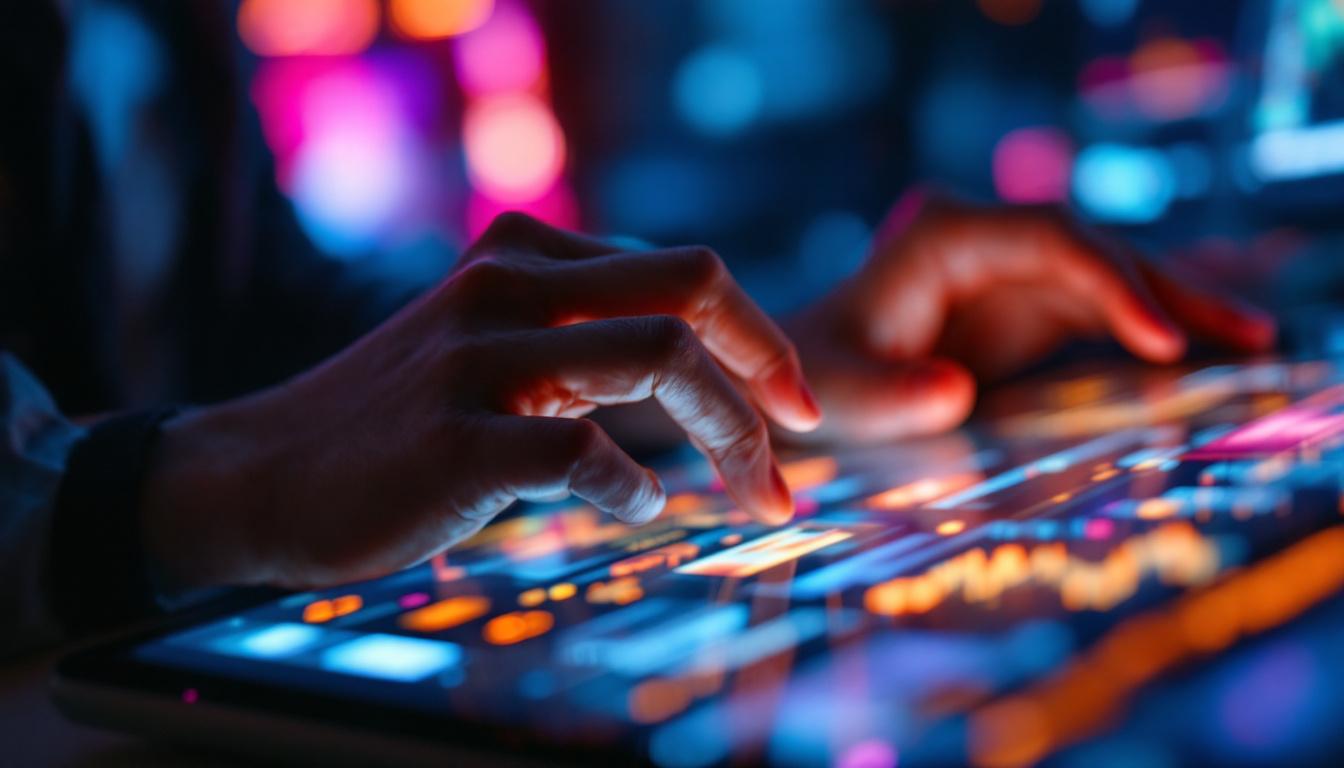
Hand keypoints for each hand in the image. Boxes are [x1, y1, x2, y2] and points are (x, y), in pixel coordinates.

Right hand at [141, 213, 818, 590]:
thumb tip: (698, 355)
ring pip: (658, 357)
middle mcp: (506, 286)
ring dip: (734, 433)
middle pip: (691, 286)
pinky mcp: (453, 440)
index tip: (797, 399)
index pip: (683, 268)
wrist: (260, 477)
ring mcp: (478, 359)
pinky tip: (638, 505)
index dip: (760, 332)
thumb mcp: (490, 346)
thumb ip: (579, 330)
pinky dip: (635, 486)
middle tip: (804, 435)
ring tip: (759, 494)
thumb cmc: (397, 424)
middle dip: (769, 362)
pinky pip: (583, 452)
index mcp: (524, 256)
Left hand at [787, 192, 1275, 442]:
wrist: (811, 382)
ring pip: (1112, 274)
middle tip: (1245, 335)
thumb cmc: (816, 381)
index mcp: (945, 235)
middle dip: (1170, 289)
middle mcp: (989, 238)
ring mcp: (1014, 268)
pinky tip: (1208, 354)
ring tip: (1254, 340)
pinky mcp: (1029, 305)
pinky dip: (1153, 329)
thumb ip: (889, 397)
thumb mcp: (837, 395)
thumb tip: (957, 393)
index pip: (1051, 238)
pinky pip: (1104, 310)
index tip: (1162, 340)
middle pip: (1097, 248)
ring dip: (1179, 305)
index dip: (1113, 282)